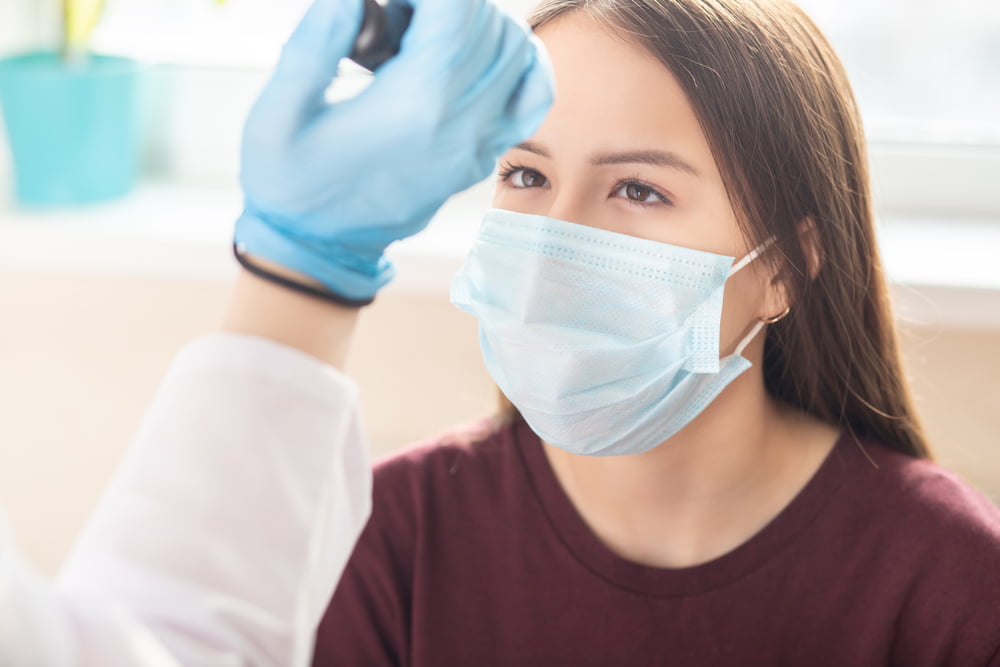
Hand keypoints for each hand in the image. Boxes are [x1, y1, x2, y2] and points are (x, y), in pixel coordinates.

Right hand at [234, 0, 554, 302]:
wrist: (318, 250)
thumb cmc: (289, 183)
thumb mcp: (278, 111)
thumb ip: (316, 41)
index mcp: (413, 105)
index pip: (457, 12)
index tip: (393, 0)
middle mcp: (459, 124)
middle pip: (490, 26)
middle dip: (451, 4)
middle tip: (399, 14)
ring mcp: (477, 146)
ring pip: (520, 54)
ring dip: (482, 24)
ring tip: (428, 33)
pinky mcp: (480, 159)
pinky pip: (532, 99)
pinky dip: (521, 63)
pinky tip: (480, 55)